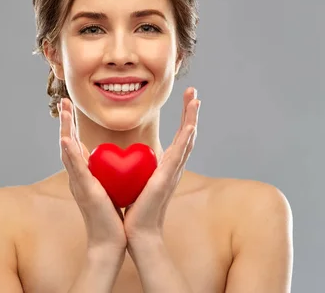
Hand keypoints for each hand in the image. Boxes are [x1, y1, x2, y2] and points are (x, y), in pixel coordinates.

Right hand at [58, 98, 127, 253]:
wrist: (109, 240)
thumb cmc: (111, 216)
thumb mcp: (109, 187)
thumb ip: (108, 173)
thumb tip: (115, 159)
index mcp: (83, 174)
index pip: (75, 144)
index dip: (71, 126)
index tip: (70, 106)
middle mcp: (77, 176)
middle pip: (66, 143)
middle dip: (64, 121)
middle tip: (62, 101)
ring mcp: (78, 182)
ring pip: (68, 151)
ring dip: (64, 130)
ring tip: (62, 110)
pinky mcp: (84, 190)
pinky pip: (76, 169)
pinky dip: (70, 153)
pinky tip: (66, 139)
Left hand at [123, 87, 200, 244]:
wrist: (138, 232)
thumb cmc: (135, 209)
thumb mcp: (136, 180)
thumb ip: (137, 167)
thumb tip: (129, 156)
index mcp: (167, 166)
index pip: (179, 137)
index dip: (184, 118)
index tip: (187, 99)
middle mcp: (174, 167)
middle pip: (188, 134)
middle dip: (191, 112)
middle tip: (194, 92)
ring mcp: (173, 172)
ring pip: (187, 140)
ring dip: (191, 119)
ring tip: (195, 100)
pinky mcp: (167, 178)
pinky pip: (179, 154)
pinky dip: (186, 139)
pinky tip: (190, 125)